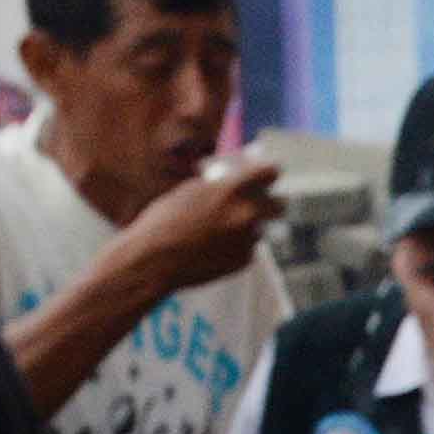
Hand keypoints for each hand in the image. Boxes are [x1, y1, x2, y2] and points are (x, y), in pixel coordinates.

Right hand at [109, 152, 284, 298]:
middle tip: (261, 205)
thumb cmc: (164, 221)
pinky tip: (213, 248)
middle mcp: (246, 213)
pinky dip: (236, 247)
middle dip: (270, 203)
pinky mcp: (244, 261)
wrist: (153, 260)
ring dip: (248, 228)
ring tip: (220, 231)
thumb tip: (235, 180)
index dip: (267, 173)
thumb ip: (219, 186)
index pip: (270, 172)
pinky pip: (248, 249)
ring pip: (261, 228)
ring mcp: (247, 239)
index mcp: (232, 189)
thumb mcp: (190, 191)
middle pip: (279, 205)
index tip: (266, 176)